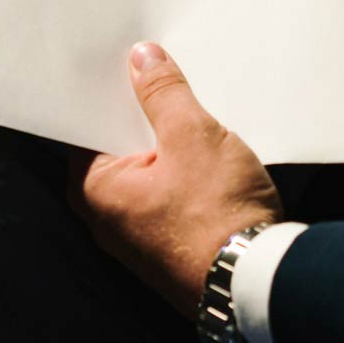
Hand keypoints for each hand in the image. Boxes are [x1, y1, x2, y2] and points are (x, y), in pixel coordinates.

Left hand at [69, 42, 283, 314]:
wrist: (256, 282)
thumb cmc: (217, 215)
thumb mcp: (192, 136)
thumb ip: (163, 94)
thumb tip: (142, 60)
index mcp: (92, 189)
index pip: (87, 125)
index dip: (106, 91)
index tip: (119, 61)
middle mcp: (104, 217)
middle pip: (116, 147)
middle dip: (138, 114)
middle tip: (158, 74)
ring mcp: (136, 236)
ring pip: (144, 171)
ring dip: (163, 143)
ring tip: (186, 107)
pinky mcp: (167, 245)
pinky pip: (165, 195)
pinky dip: (179, 172)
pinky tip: (202, 150)